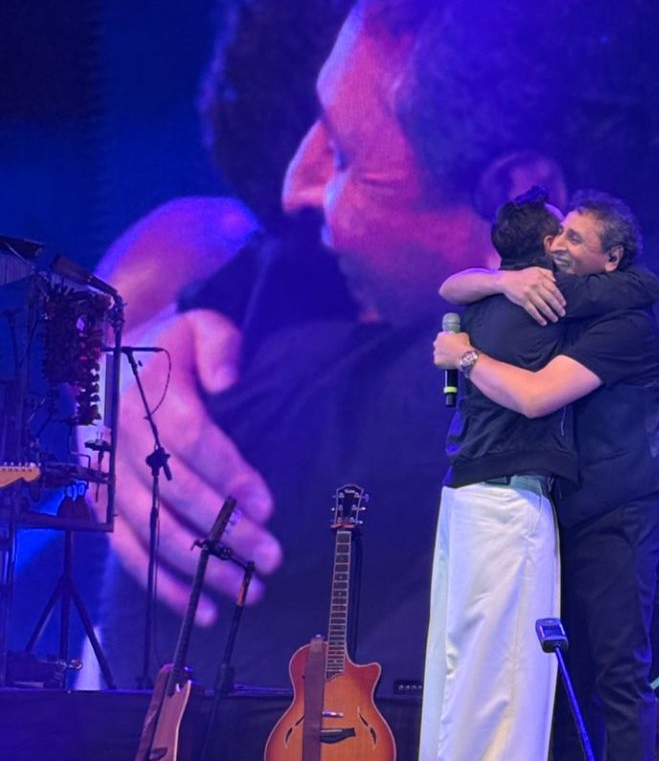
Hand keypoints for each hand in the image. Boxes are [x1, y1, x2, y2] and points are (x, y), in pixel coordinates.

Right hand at [101, 308, 280, 625]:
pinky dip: (163, 584)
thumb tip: (227, 380)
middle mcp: (122, 440)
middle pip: (171, 493)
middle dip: (224, 530)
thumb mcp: (201, 328)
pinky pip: (129, 551)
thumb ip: (220, 344)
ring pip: (150, 530)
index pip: (187, 437)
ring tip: (248, 591)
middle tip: (272, 557)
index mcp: (147, 395)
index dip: (227, 473)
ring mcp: (109, 478)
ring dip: (198, 566)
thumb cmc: (178, 351)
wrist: (120, 364)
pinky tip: (202, 609)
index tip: (268, 505)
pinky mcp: (106, 507)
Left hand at [434, 330, 473, 368]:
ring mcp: (435, 354)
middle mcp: (435, 344)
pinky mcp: (437, 362)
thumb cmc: (464, 345)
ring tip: (451, 357)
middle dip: (444, 346)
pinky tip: (450, 363)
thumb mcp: (463, 335)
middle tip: (452, 350)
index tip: (454, 342)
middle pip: (439, 344)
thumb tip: (457, 338)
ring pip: (438, 354)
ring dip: (443, 355)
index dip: (449, 338)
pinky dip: (444, 362)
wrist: (464, 357)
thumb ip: (457, 336)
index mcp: (441, 336)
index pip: (443, 335)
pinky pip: (440, 362)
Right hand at [498, 267, 564, 324]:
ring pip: (542, 306)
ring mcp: (529, 294)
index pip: (553, 289)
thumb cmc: (522, 275)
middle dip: (557, 307)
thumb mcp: (535, 269)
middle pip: (550, 298)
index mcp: (540, 278)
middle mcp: (536, 286)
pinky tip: (543, 322)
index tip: (564, 304)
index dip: (560, 297)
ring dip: (550, 314)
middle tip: (562, 314)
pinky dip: (539, 317)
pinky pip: (532, 311)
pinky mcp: (522, 301)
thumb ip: (546, 273)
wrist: (506, 280)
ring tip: (555, 319)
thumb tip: (556, 280)